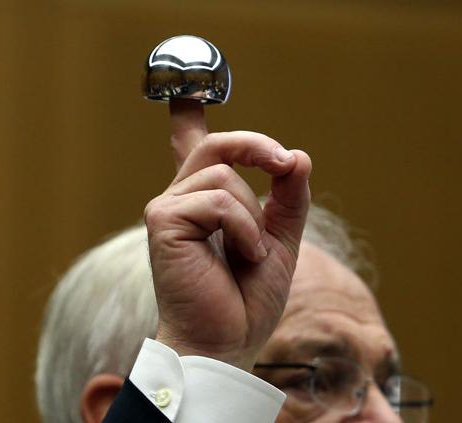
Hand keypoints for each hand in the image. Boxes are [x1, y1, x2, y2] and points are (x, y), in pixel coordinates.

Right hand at [144, 101, 311, 370]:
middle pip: (219, 144)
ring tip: (250, 254)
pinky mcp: (163, 221)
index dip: (188, 117)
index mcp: (206, 203)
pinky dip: (244, 231)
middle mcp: (182, 198)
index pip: (194, 148)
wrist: (226, 342)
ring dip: (254, 219)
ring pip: (226, 176)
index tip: (184, 91)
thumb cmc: (246, 298)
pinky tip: (240, 258)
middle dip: (257, 147)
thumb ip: (289, 199)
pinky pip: (220, 201)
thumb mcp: (281, 241)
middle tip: (285, 163)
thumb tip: (298, 156)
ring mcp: (168, 207)